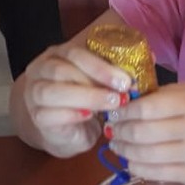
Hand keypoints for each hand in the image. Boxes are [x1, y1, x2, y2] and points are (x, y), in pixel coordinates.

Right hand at [18, 43, 132, 157]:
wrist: (66, 131)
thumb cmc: (87, 100)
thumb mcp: (102, 82)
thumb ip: (119, 69)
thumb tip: (149, 56)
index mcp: (59, 55)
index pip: (75, 53)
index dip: (101, 65)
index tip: (126, 79)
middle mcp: (42, 71)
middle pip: (62, 70)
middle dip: (96, 80)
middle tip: (122, 93)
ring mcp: (35, 94)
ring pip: (53, 92)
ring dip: (87, 97)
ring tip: (112, 105)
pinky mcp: (37, 117)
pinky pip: (49, 114)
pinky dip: (71, 115)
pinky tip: (89, 117)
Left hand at [105, 80, 184, 182]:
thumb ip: (170, 92)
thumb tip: (133, 99)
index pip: (146, 108)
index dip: (124, 111)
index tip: (114, 112)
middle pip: (142, 133)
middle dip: (119, 132)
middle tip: (111, 130)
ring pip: (146, 155)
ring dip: (124, 151)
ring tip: (117, 146)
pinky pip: (158, 174)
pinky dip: (138, 168)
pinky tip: (131, 162)